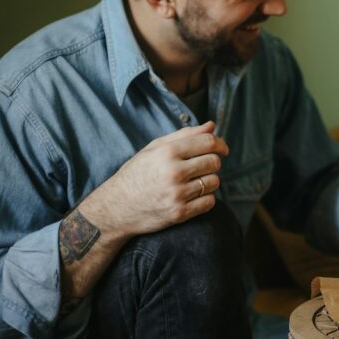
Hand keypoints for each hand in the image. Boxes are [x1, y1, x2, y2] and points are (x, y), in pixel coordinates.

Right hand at [89, 122, 228, 236]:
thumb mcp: (154, 149)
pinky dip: (206, 198)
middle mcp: (173, 172)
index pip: (208, 142)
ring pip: (214, 182)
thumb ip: (184, 135)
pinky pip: (209, 202)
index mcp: (168, 152)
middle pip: (214, 162)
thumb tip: (212, 126)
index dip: (220, 144)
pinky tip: (193, 196)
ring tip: (194, 182)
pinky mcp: (179, 213)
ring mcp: (177, 194)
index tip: (223, 149)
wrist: (116, 208)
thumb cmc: (136, 174)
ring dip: (209, 181)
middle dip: (213, 162)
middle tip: (203, 167)